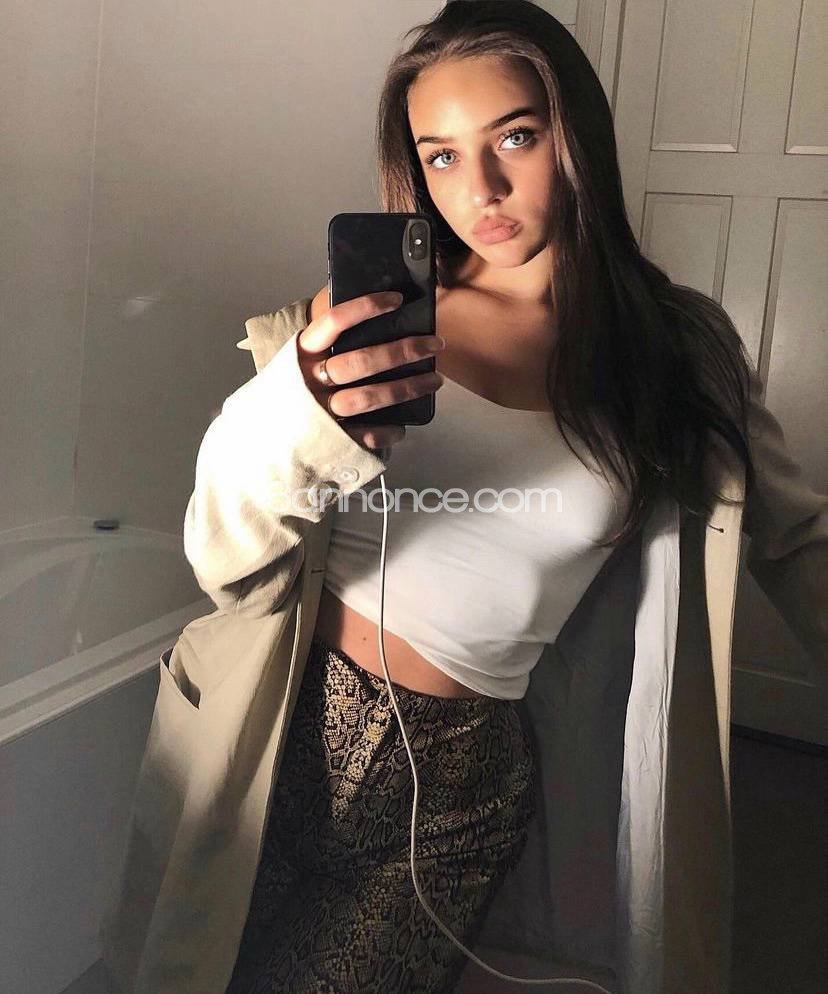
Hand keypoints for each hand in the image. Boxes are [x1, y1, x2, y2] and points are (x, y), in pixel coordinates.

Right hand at [297, 288, 444, 452]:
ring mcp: (319, 412)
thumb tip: (367, 307)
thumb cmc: (288, 390)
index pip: (333, 321)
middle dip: (403, 351)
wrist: (253, 437)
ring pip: (368, 397)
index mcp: (301, 353)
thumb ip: (325, 338)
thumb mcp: (296, 358)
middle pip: (361, 362)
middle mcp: (309, 381)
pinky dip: (388, 431)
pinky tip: (403, 425)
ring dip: (406, 388)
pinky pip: (365, 435)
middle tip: (434, 344)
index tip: (396, 300)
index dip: (365, 307)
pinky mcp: (329, 440)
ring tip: (433, 380)